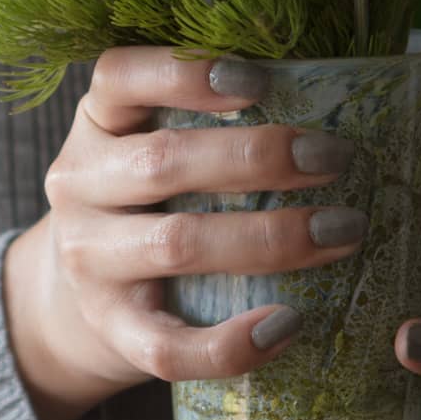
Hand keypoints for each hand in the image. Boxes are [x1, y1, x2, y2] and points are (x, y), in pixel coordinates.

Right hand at [1, 47, 368, 419]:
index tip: (261, 79)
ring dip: (268, 238)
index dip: (185, 72)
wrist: (82, 297)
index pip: (119, 76)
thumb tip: (334, 88)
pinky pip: (168, 347)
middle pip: (163, 163)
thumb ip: (216, 118)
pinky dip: (231, 343)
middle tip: (335, 157)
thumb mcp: (159, 141)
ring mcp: (88, 261)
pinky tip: (288, 325)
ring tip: (342, 232)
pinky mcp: (112, 329)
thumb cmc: (155, 201)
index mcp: (96, 123)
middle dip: (258, 158)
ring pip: (175, 245)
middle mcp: (78, 185)